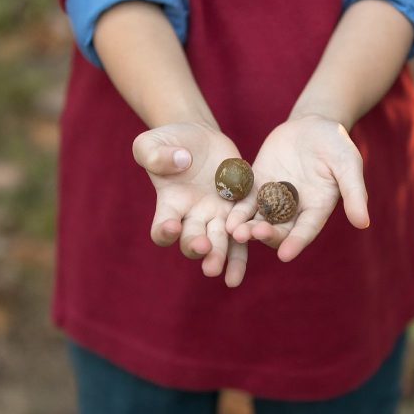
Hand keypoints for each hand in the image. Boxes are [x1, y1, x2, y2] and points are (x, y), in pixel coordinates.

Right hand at [133, 122, 248, 286]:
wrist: (198, 137)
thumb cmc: (168, 141)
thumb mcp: (151, 142)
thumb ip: (154, 154)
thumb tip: (180, 162)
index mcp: (169, 206)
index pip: (161, 228)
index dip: (164, 231)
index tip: (172, 226)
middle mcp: (192, 216)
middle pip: (194, 241)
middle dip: (199, 248)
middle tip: (205, 249)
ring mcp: (217, 214)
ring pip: (221, 243)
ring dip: (224, 257)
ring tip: (229, 276)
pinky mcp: (239, 206)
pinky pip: (246, 227)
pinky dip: (252, 239)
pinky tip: (262, 246)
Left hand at [226, 114, 369, 261]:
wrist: (313, 124)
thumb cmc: (336, 144)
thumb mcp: (348, 164)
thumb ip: (354, 193)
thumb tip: (363, 223)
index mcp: (317, 209)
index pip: (306, 230)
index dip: (296, 243)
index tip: (285, 255)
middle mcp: (294, 209)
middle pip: (279, 229)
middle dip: (265, 234)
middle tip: (250, 235)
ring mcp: (274, 198)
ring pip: (258, 217)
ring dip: (246, 226)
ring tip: (233, 230)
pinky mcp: (257, 184)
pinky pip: (244, 199)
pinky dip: (236, 207)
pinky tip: (225, 212)